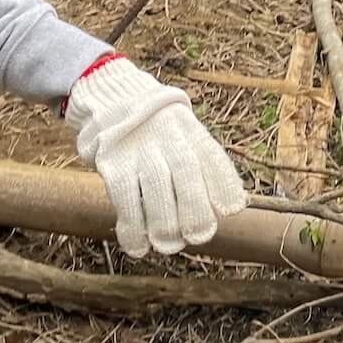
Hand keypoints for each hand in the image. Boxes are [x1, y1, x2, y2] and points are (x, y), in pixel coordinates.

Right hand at [64, 56, 248, 256]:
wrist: (110, 96)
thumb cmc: (156, 129)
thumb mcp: (183, 131)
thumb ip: (202, 163)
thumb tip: (230, 207)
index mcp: (188, 128)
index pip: (211, 155)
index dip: (224, 183)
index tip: (232, 210)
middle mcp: (166, 133)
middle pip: (185, 168)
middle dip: (194, 207)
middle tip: (198, 237)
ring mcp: (138, 146)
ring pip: (155, 183)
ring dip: (164, 221)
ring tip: (168, 245)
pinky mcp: (112, 160)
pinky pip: (123, 194)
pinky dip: (132, 225)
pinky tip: (138, 246)